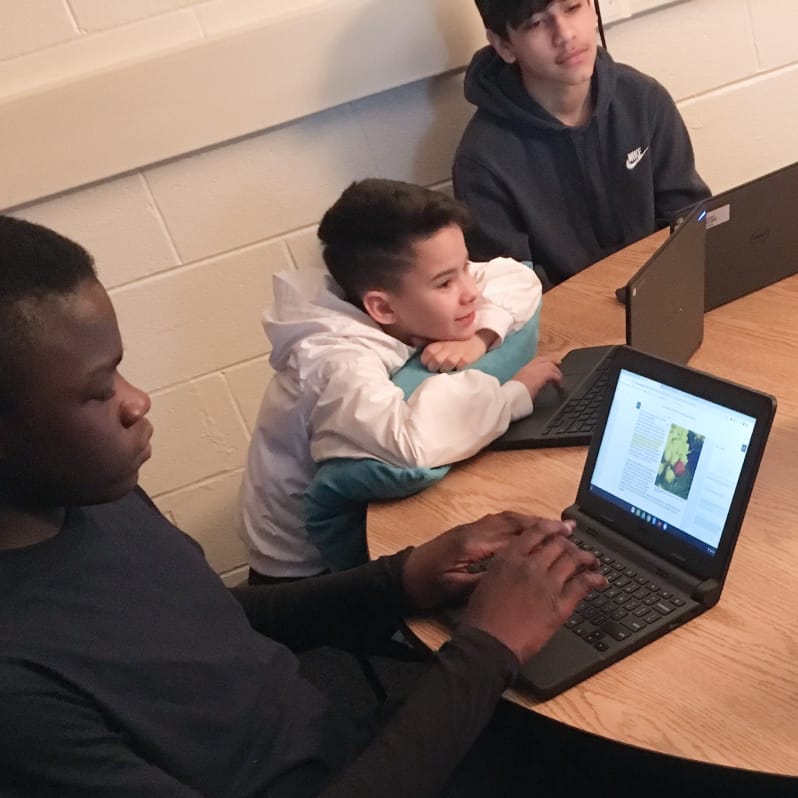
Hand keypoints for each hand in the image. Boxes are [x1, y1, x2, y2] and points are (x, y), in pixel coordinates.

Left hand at [401, 512, 572, 610]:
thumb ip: (484, 580)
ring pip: (506, 519)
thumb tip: (514, 574)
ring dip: (530, 520)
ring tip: (555, 526)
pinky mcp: (466, 533)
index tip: (564, 535)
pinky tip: (529, 530)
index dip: (540, 534)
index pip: (513, 535)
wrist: (402, 577)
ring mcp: (469, 529)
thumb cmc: (426, 586)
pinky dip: (516, 524)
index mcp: (472, 544)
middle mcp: (473, 531)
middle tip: (568, 527)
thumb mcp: (456, 589)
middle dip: (541, 523)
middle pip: (513, 521)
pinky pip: (497, 523)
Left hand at [420, 330, 496, 371]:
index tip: (429, 362)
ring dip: (445, 369)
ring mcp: (457, 354)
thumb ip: (426, 341)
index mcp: (438, 343)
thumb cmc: (455, 342)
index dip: (426, 361)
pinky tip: (458, 367)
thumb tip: (412, 340)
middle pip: (434, 362)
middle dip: (434, 367)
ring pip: (445, 367)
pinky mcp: (467, 359)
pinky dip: (457, 369)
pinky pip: (458, 368)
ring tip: (448, 368)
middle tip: (438, 366)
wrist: (477, 339)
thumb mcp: (440, 339)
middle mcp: (446, 348)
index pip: (426, 355)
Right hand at [461, 527, 604, 662]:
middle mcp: (531, 566)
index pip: (537, 531)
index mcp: (510, 558)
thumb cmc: (482, 616)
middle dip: (571, 544)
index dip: (555, 527)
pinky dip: (595, 579)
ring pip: (574, 560)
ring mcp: (547, 584)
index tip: (564, 528)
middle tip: (576, 549)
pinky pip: (583, 585)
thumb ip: (505, 567)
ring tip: (593, 562)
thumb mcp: (487, 580)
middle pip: (559, 544)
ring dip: (587, 559)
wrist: (490, 643)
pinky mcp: (560, 605)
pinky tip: (600, 580)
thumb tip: (517, 562)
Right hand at [510, 355, 562, 398]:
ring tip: (559, 379)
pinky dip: (558, 379)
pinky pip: (554, 374)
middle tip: (558, 364)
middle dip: (552, 361)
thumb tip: (530, 385)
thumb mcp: (518, 385)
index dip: (544, 361)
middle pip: (544, 359)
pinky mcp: (543, 374)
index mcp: (524, 369)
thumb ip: (525, 382)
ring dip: (556, 372)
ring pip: (551, 366)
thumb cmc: (514, 393)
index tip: (548, 363)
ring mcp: (537, 369)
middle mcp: (530, 367)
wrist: (513, 394)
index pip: (536, 360)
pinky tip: (559, 385)